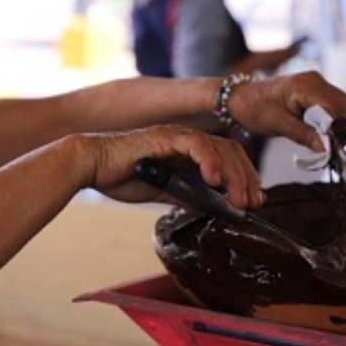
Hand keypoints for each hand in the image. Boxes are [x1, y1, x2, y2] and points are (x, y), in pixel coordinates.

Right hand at [81, 124, 263, 208]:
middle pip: (231, 150)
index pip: (228, 158)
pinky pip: (195, 144)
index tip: (254, 201)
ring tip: (239, 199)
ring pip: (219, 147)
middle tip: (253, 203)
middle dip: (247, 178)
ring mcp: (176, 135)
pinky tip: (214, 181)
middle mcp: (186, 139)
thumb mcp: (163, 192)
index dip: (245, 178)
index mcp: (188, 151)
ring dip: (234, 175)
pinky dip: (209, 162)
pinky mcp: (164, 136)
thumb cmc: (121, 177)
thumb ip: (186, 196)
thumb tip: (211, 209)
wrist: (92, 166)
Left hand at [229, 71, 345, 151]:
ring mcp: (316, 84)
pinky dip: (333, 122)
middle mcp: (316, 80)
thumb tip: (326, 148)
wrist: (238, 99)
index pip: (338, 107)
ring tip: (328, 145)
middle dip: (344, 129)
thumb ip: (303, 134)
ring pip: (343, 107)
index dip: (341, 129)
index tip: (336, 149)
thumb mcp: (277, 124)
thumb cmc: (253, 109)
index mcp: (306, 85)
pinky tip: (322, 135)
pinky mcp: (314, 92)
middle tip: (334, 150)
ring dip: (340, 127)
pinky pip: (333, 107)